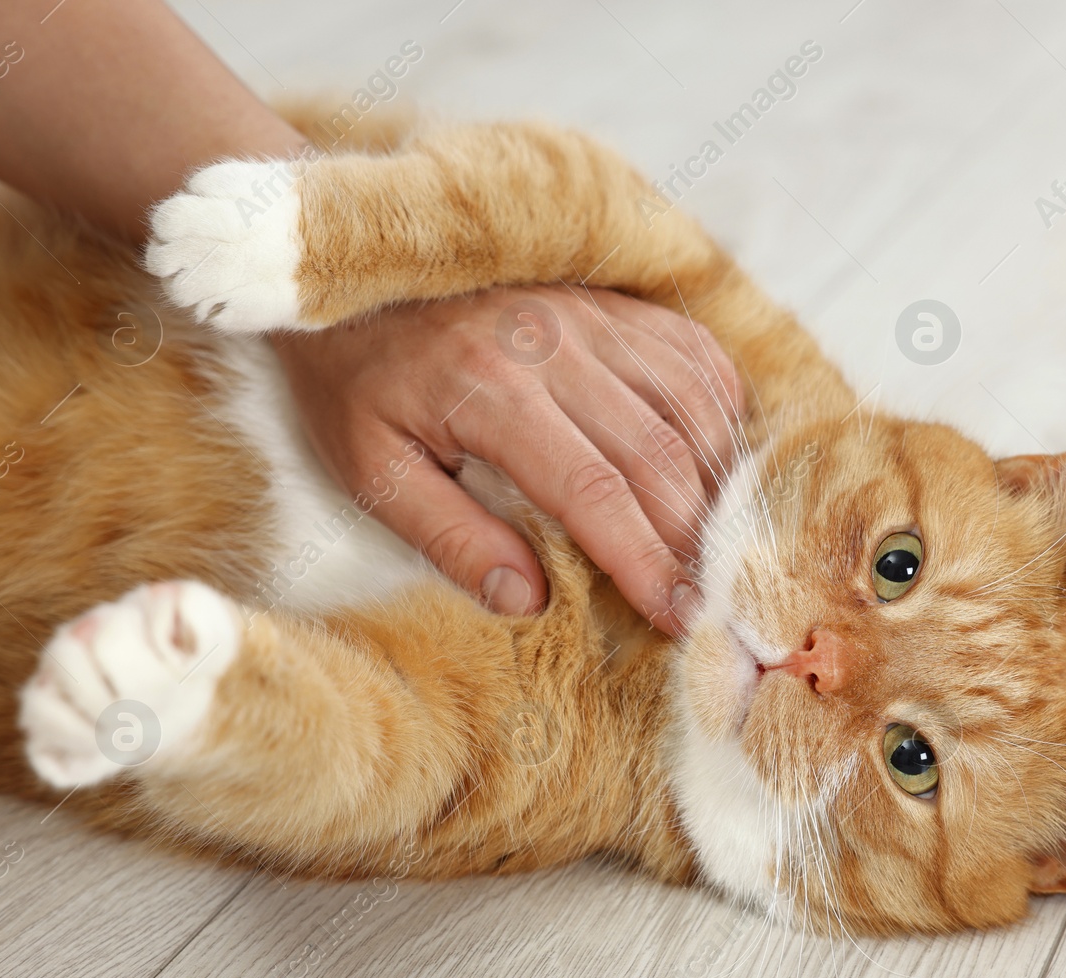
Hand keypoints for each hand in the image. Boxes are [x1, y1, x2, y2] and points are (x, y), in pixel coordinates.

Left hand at [271, 286, 743, 635]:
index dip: (643, 559)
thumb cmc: (357, 382)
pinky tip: (715, 461)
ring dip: (715, 480)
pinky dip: (718, 412)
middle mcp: (554, 344)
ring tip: (714, 543)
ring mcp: (590, 314)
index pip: (593, 490)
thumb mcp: (371, 471)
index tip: (676, 615)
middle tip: (706, 599)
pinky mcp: (609, 301)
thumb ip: (449, 538)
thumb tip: (528, 602)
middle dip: (692, 538)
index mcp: (491, 392)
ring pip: (689, 403)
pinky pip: (693, 354)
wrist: (347, 274)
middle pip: (657, 453)